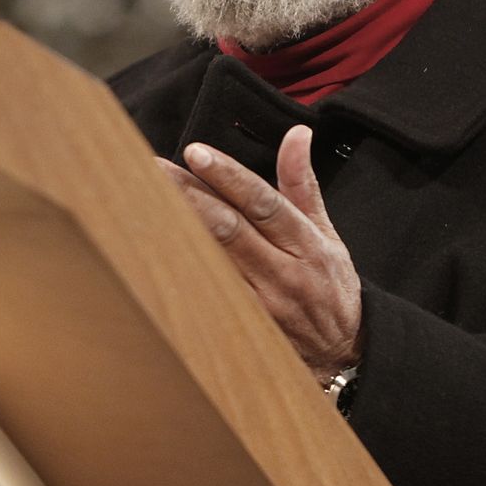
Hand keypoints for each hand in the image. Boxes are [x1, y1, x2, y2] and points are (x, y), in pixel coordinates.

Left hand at [158, 124, 361, 375]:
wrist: (342, 350)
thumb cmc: (331, 284)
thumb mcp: (327, 232)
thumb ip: (303, 184)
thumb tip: (296, 135)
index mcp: (306, 243)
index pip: (263, 202)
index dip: (228, 177)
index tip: (196, 153)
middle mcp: (283, 272)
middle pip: (228, 228)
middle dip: (188, 195)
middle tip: (153, 169)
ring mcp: (261, 304)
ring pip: (211, 262)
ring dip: (176, 230)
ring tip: (143, 202)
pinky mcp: (244, 328)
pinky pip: (207, 294)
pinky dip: (181, 270)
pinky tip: (152, 250)